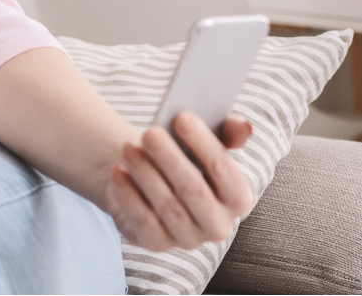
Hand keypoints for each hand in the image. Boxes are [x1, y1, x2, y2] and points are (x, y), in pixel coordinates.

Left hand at [105, 112, 252, 251]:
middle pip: (193, 190)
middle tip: (149, 133)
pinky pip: (143, 221)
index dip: (203, 142)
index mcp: (237, 199)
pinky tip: (118, 171)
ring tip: (128, 147)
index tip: (181, 117)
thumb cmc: (181, 157)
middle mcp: (217, 225)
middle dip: (170, 158)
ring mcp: (187, 239)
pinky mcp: (157, 243)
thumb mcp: (203, 143)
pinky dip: (128, 194)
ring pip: (167, 205)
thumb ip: (227, 133)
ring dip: (145, 173)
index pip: (223, 170)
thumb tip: (243, 126)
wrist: (147, 180)